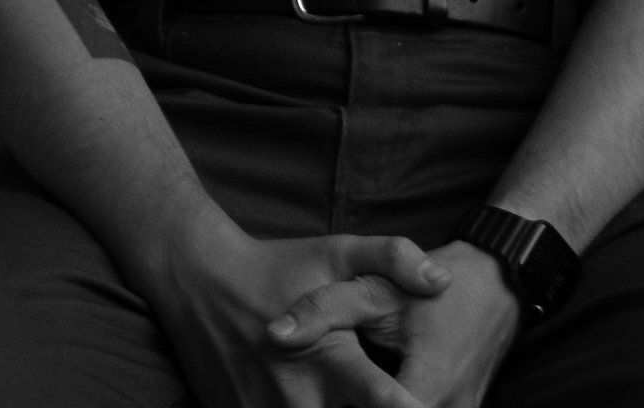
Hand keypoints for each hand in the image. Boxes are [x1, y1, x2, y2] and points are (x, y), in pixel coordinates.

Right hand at [149, 217, 453, 407]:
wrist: (201, 282)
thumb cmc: (278, 267)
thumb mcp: (336, 251)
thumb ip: (392, 257)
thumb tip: (443, 278)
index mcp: (330, 359)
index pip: (382, 400)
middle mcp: (299, 398)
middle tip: (397, 397)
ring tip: (341, 394)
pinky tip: (315, 399)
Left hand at [265, 240, 522, 407]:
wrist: (498, 282)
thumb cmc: (436, 286)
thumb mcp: (378, 288)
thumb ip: (324, 309)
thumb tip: (274, 334)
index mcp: (427, 388)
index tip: (321, 400)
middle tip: (328, 394)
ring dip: (372, 407)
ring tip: (340, 394)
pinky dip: (395, 406)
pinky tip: (370, 392)